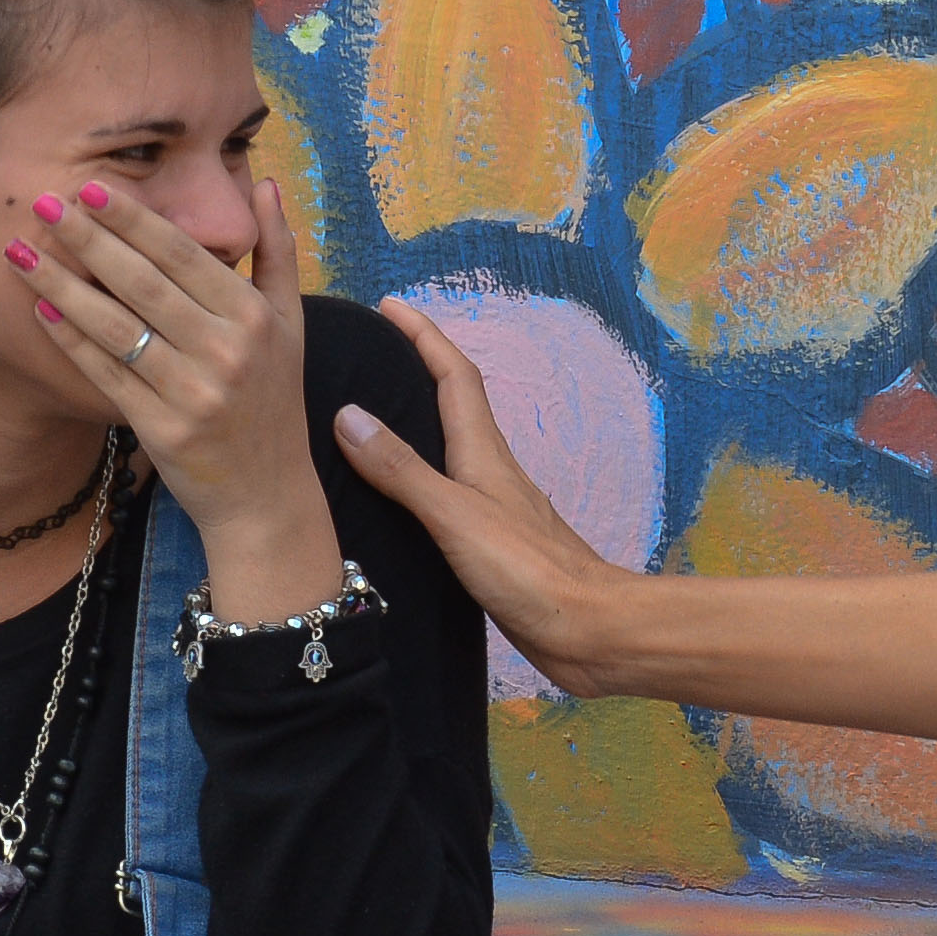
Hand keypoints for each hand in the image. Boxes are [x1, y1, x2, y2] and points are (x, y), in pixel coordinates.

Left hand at [19, 177, 341, 621]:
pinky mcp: (163, 428)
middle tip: (43, 202)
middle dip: (89, 239)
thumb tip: (263, 183)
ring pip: (116, 326)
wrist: (267, 493)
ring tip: (20, 251)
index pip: (185, 254)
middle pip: (144, 283)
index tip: (92, 187)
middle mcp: (228, 351)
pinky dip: (71, 341)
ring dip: (62, 285)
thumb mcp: (291, 324)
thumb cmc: (273, 400)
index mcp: (255, 317)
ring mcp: (194, 392)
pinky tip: (40, 311)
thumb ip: (278, 252)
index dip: (135, 220)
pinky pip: (106, 374)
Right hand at [330, 297, 628, 689]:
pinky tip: (406, 498)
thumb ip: (402, 470)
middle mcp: (492, 471)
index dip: (423, 336)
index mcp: (483, 453)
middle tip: (377, 352)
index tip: (390, 306)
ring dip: (422, 423)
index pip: (453, 375)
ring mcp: (497, 507)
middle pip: (456, 405)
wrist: (588, 629)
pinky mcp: (496, 545)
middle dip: (419, 369)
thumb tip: (349, 415)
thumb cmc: (529, 571)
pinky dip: (426, 477)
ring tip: (378, 416)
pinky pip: (453, 492)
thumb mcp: (454, 515)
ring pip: (455, 449)